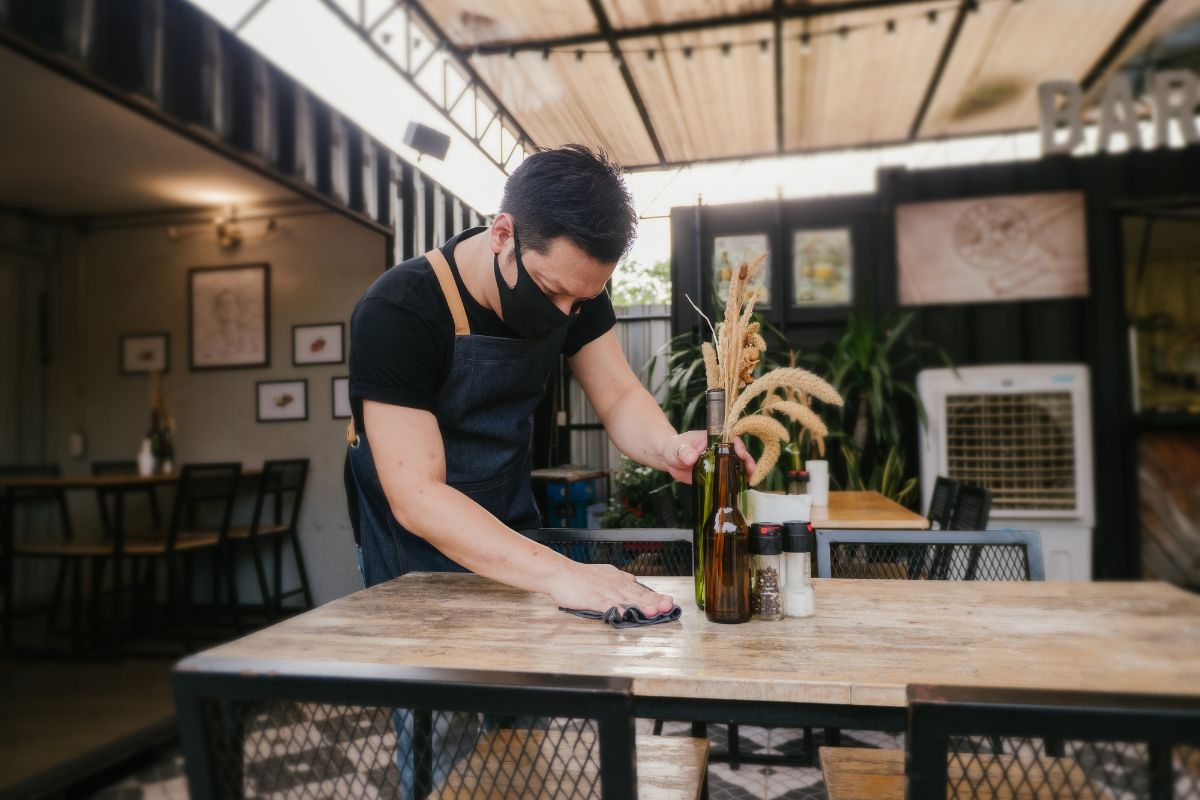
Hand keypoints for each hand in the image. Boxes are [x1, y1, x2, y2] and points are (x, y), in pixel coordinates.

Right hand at [548, 563, 674, 616]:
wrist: (560, 572)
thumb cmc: (580, 575)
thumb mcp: (604, 573)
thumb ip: (620, 578)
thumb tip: (634, 580)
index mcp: (618, 580)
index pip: (640, 590)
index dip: (655, 597)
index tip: (668, 602)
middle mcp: (614, 585)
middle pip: (637, 594)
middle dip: (653, 602)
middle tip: (667, 607)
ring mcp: (603, 591)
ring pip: (625, 599)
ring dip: (639, 606)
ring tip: (652, 612)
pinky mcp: (591, 597)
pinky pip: (605, 604)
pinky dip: (615, 609)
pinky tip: (623, 615)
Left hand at [662, 431, 756, 483]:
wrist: (668, 458)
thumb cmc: (673, 447)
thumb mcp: (677, 448)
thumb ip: (684, 452)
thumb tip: (691, 457)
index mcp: (712, 439)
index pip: (730, 439)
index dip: (737, 445)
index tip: (740, 452)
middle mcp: (718, 449)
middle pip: (738, 452)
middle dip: (747, 460)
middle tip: (751, 470)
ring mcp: (718, 462)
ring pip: (736, 465)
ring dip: (745, 471)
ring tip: (751, 480)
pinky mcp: (715, 473)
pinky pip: (728, 476)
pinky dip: (736, 481)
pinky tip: (742, 486)